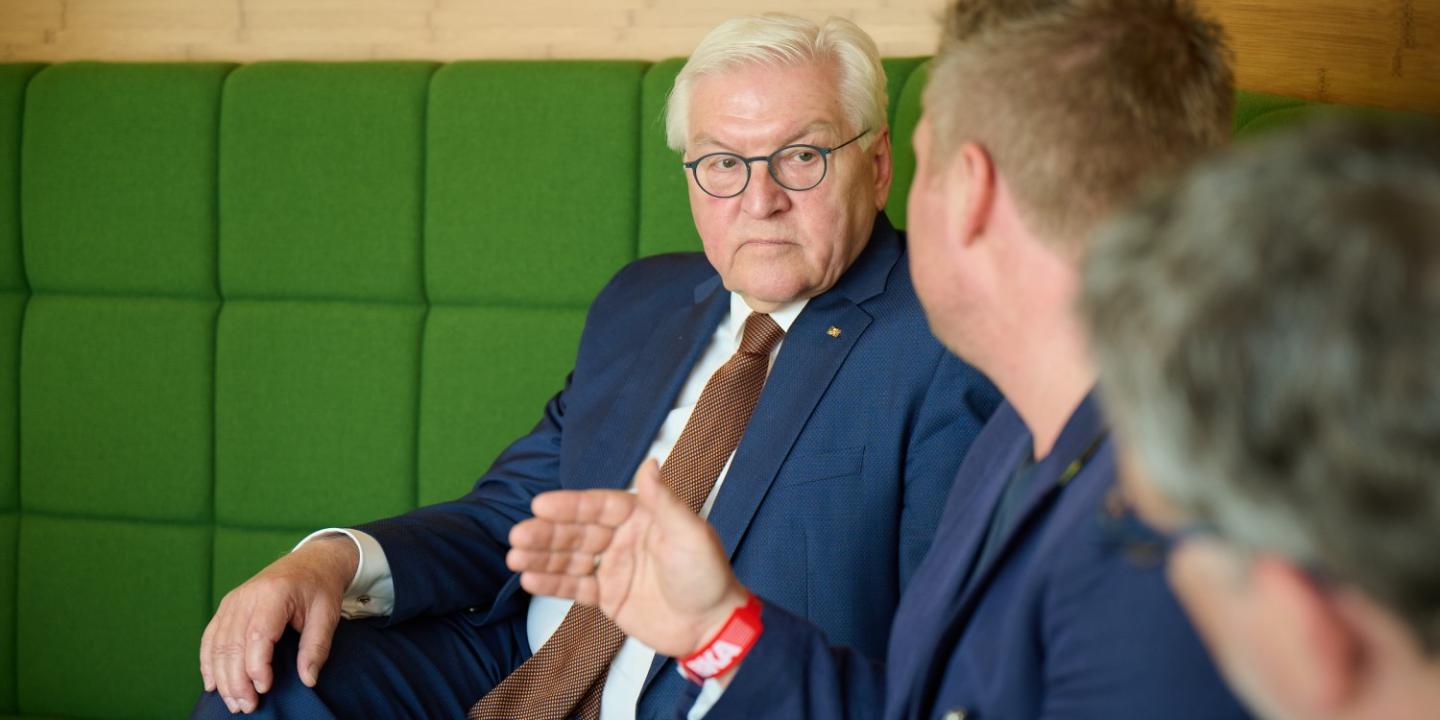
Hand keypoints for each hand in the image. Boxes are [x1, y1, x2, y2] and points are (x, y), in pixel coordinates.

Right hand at [198, 535, 356, 713]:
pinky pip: (211, 637)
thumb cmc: (320, 589)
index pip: (257, 635)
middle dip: (236, 680)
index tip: (264, 688)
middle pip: (232, 644)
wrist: (312, 562)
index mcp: (274, 593)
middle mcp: (247, 596)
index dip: (256, 666)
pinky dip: (209, 662)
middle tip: (247, 707)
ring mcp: (233, 600)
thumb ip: (317, 647)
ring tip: (234, 703)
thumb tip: (308, 680)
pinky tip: (213, 684)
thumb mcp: (328, 615)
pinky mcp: (227, 606)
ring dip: (222, 677)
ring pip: (217, 644)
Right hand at [508, 459, 749, 658]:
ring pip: (571, 558)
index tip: (541, 504)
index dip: (570, 506)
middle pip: (578, 532)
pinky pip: (575, 587)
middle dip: (546, 533)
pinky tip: (528, 578)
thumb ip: (664, 501)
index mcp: (642, 517)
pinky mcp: (609, 596)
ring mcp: (614, 568)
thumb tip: (649, 463)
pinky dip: (551, 583)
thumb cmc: (709, 577)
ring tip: (514, 556)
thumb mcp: (690, 534)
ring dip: (541, 556)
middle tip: (518, 535)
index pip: (598, 506)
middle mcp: (624, 539)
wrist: (713, 628)